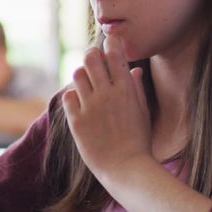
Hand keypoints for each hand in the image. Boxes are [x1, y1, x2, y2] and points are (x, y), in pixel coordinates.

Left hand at [61, 35, 151, 177]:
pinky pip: (68, 96)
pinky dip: (73, 96)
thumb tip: (134, 69)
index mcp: (126, 89)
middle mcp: (106, 94)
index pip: (114, 52)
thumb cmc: (139, 142)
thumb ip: (136, 88)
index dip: (111, 43)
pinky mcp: (76, 121)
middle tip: (94, 60)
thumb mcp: (143, 112)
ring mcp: (90, 107)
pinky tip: (81, 104)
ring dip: (82, 76)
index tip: (110, 43)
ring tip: (88, 85)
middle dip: (92, 55)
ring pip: (77, 75)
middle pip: (91, 58)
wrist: (126, 169)